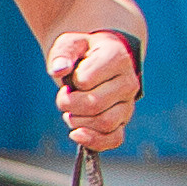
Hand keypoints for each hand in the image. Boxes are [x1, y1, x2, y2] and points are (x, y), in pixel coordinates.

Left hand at [49, 31, 139, 152]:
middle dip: (69, 105)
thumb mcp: (70, 44)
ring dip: (78, 121)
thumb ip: (63, 53)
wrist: (98, 59)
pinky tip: (77, 134)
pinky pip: (114, 139)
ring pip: (104, 124)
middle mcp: (128, 82)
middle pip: (94, 105)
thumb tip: (59, 69)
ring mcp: (128, 104)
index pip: (86, 81)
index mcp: (117, 58)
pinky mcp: (123, 121)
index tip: (68, 80)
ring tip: (72, 111)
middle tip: (65, 97)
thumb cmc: (83, 52)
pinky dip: (94, 141)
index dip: (70, 84)